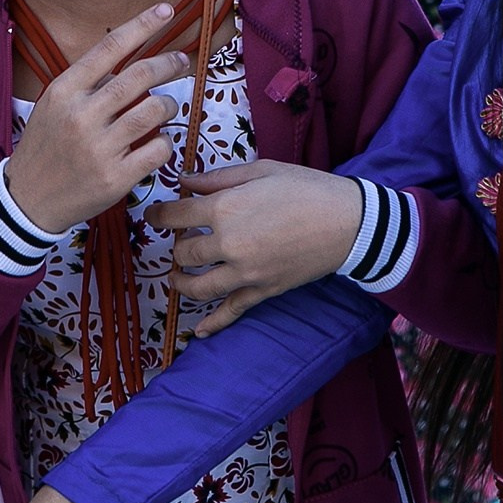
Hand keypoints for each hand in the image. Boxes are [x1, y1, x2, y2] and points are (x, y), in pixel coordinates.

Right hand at [4, 3, 189, 233]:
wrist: (28, 199)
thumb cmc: (46, 146)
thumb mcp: (54, 105)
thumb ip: (87, 83)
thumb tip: (131, 60)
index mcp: (64, 91)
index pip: (110, 47)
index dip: (143, 25)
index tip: (167, 10)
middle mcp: (81, 115)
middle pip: (140, 75)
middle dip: (168, 63)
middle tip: (180, 62)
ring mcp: (99, 147)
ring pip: (155, 110)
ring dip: (170, 104)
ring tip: (167, 107)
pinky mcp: (116, 177)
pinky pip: (159, 149)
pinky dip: (165, 143)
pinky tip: (157, 143)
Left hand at [147, 160, 362, 335]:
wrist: (349, 222)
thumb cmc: (306, 188)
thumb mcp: (260, 171)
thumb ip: (217, 178)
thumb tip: (184, 181)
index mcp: (225, 209)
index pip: (175, 216)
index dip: (158, 215)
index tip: (154, 215)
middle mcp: (229, 244)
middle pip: (183, 253)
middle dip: (177, 247)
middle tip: (181, 240)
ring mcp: (246, 273)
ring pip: (198, 286)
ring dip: (182, 283)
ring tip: (177, 277)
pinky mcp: (263, 291)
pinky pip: (232, 312)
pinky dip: (213, 324)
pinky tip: (199, 331)